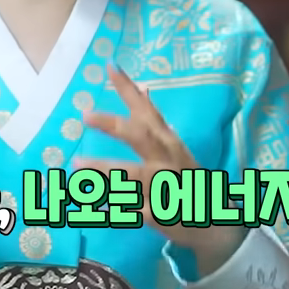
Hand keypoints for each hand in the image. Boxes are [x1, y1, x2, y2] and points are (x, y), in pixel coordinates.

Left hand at [77, 64, 241, 275]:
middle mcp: (167, 160)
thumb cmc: (186, 178)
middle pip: (140, 137)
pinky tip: (92, 206)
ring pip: (132, 174)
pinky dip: (112, 208)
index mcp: (169, 142)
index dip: (129, 89)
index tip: (110, 67)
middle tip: (85, 115)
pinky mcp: (158, 214)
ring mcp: (163, 187)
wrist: (212, 222)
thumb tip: (142, 87)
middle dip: (113, 125)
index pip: (147, 110)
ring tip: (77, 164)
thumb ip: (155, 121)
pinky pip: (130, 209)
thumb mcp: (174, 147)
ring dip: (103, 169)